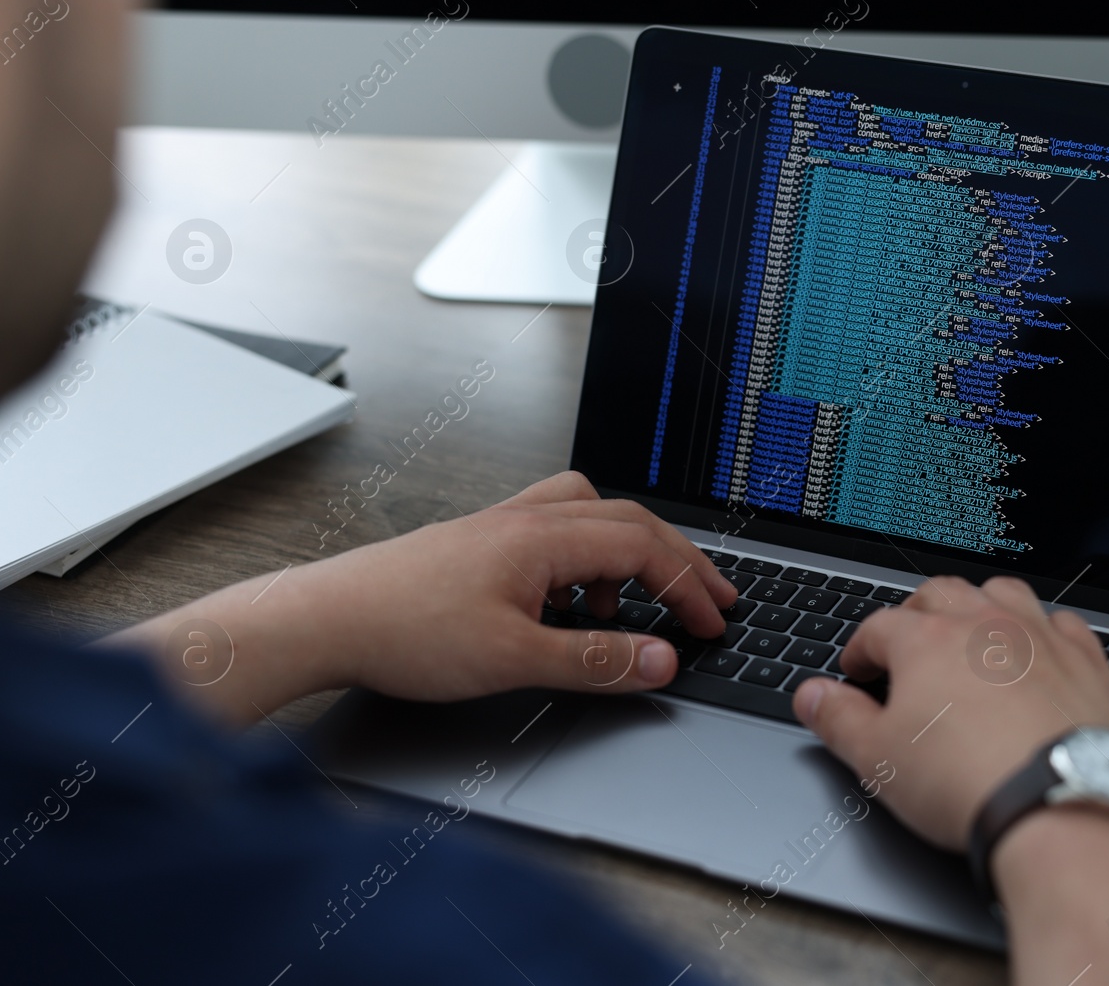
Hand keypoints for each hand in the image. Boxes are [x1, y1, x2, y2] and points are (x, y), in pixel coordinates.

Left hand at [106, 472, 737, 724]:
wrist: (325, 619)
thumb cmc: (403, 630)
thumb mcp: (514, 659)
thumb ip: (596, 660)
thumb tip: (660, 661)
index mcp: (543, 537)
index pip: (644, 548)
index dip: (688, 586)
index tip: (714, 622)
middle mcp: (527, 519)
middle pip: (628, 521)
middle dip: (677, 561)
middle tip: (710, 599)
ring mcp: (501, 527)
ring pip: (590, 517)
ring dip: (628, 555)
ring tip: (630, 611)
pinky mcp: (480, 545)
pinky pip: (554, 532)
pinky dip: (583, 562)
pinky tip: (566, 607)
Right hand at [792, 575, 1108, 850]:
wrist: (1059, 805)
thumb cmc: (968, 782)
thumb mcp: (878, 759)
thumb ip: (838, 720)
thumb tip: (811, 696)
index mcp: (926, 642)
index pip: (879, 628)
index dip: (861, 649)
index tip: (857, 670)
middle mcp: (984, 625)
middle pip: (940, 594)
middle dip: (916, 613)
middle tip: (907, 641)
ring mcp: (1039, 637)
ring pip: (1002, 594)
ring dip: (980, 605)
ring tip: (969, 631)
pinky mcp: (1086, 661)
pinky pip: (1062, 623)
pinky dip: (1044, 631)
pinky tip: (1038, 651)